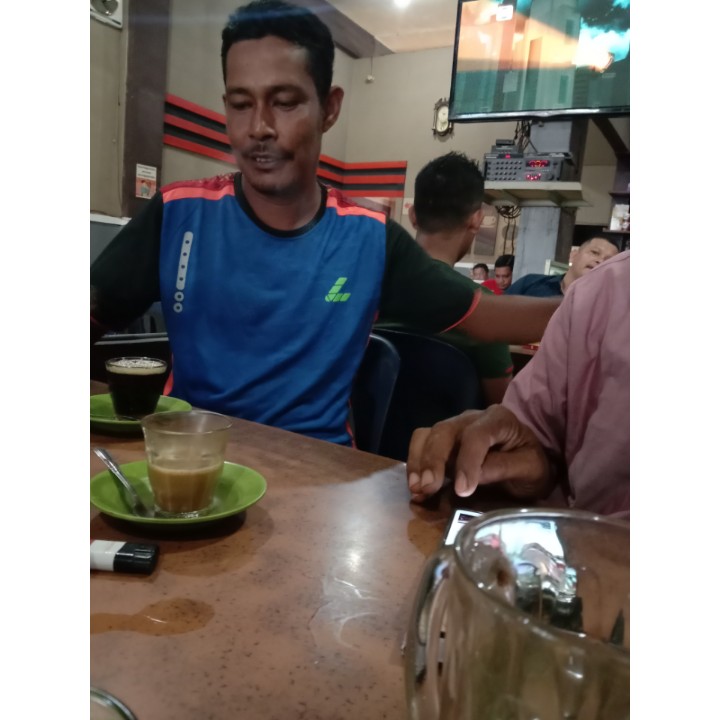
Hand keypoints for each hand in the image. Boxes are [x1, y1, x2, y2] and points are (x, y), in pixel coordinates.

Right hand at [406, 405, 551, 501]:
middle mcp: (472, 417)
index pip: (477, 435)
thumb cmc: (530, 466)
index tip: (462, 490)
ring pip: (427, 435)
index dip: (467, 461)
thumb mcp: (530, 469)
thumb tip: (471, 478)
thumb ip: (504, 468)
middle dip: (434, 459)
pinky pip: (421, 443)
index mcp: (499, 419)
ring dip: (419, 461)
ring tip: (418, 488)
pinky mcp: (442, 440)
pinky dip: (415, 463)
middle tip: (428, 488)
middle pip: (445, 431)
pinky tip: (416, 486)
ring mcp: (454, 427)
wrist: (527, 464)